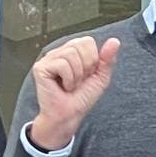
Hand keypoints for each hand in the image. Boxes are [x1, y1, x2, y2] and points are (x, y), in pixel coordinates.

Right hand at [29, 36, 121, 151]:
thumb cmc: (82, 98)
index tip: (88, 75)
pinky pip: (62, 64)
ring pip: (71, 54)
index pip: (87, 41)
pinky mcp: (40, 68)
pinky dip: (68, 79)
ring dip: (77, 75)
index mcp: (72, 51)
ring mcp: (48, 59)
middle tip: (79, 81)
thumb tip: (114, 41)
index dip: (93, 59)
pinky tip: (64, 87)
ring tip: (72, 85)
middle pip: (80, 45)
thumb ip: (108, 59)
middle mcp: (59, 52)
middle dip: (87, 66)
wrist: (70, 115)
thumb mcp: (100, 77)